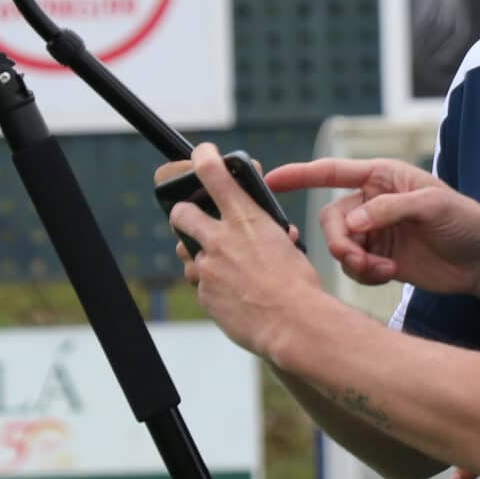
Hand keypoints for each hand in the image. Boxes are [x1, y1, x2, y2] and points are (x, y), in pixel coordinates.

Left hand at [167, 144, 325, 361]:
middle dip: (182, 213)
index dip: (202, 158)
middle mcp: (220, 238)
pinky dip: (213, 286)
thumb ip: (270, 233)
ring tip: (224, 267)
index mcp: (246, 218)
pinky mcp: (204, 293)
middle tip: (191, 219)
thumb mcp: (288, 245)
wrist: (293, 324)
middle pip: (181, 213)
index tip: (202, 154)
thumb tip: (279, 233)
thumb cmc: (298, 285)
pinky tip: (234, 294)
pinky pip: (201, 284)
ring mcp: (208, 267)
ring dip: (200, 256)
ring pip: (187, 253)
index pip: (213, 173)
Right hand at [263, 157, 479, 295]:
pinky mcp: (379, 259)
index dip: (300, 175)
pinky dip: (363, 275)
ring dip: (353, 262)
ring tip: (380, 271)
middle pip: (331, 219)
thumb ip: (389, 209)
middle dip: (339, 241)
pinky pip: (353, 268)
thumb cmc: (465, 221)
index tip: (271, 180)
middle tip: (357, 259)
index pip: (332, 172)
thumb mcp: (432, 206)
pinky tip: (387, 276)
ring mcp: (375, 232)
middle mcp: (373, 202)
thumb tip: (353, 221)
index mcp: (382, 177)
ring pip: (339, 247)